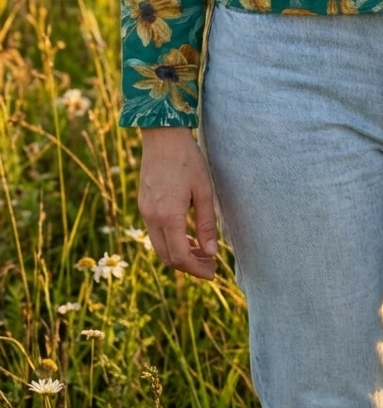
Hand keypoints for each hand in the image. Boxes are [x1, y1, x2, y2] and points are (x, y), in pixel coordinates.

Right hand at [138, 127, 217, 279]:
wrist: (162, 135)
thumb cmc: (188, 160)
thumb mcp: (204, 191)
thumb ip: (206, 224)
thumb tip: (211, 252)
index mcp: (168, 216)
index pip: (180, 256)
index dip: (197, 269)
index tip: (213, 272)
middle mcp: (152, 217)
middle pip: (167, 257)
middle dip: (188, 266)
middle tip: (209, 266)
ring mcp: (144, 211)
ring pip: (159, 246)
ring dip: (179, 254)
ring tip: (201, 251)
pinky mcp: (143, 204)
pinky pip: (155, 233)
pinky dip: (170, 241)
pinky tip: (186, 235)